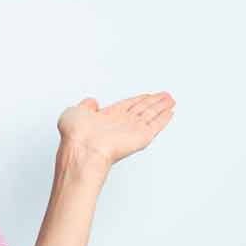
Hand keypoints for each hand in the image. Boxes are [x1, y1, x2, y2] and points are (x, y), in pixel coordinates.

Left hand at [57, 91, 175, 166]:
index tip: (147, 95)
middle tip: (164, 96)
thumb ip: (86, 105)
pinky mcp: (141, 137)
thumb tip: (91, 102)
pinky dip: (164, 118)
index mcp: (107, 117)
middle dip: (153, 102)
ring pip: (150, 115)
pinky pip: (155, 125)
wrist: (84, 149)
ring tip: (170, 99)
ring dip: (161, 106)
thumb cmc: (76, 135)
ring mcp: (131, 130)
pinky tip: (170, 112)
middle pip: (142, 109)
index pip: (127, 105)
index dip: (138, 99)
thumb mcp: (75, 112)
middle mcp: (121, 124)